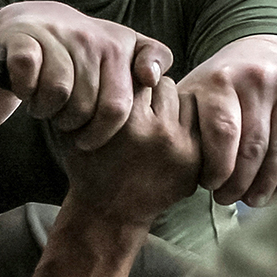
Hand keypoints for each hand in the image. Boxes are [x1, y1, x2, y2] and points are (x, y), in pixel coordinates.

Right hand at [0, 1, 171, 148]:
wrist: (31, 22)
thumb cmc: (81, 48)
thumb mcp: (122, 50)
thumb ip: (152, 59)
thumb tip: (152, 78)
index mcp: (118, 47)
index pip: (116, 107)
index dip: (99, 133)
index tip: (87, 139)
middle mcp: (89, 38)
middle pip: (83, 107)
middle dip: (69, 123)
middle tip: (62, 118)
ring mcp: (56, 35)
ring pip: (56, 93)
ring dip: (44, 108)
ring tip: (44, 104)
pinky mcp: (23, 37)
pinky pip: (28, 75)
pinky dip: (24, 89)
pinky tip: (26, 88)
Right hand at [57, 77, 198, 227]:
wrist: (109, 213)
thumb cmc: (90, 166)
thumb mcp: (79, 130)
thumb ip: (93, 97)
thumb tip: (112, 63)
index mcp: (124, 121)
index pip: (137, 77)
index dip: (128, 83)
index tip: (122, 94)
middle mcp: (155, 131)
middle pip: (163, 85)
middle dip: (151, 92)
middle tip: (140, 108)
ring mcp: (179, 146)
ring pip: (184, 99)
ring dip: (171, 105)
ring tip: (155, 121)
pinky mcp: (195, 159)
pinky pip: (197, 123)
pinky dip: (184, 124)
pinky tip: (168, 135)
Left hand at [181, 47, 276, 205]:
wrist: (262, 47)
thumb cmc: (218, 85)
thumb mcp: (192, 93)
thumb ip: (178, 123)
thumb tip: (162, 164)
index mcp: (221, 80)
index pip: (222, 134)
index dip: (218, 168)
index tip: (209, 186)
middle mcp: (258, 78)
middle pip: (253, 146)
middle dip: (240, 182)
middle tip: (229, 200)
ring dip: (268, 182)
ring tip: (254, 200)